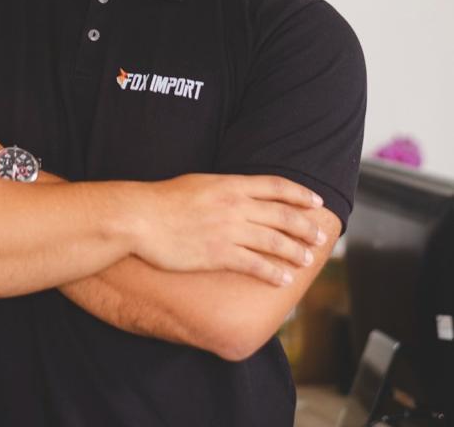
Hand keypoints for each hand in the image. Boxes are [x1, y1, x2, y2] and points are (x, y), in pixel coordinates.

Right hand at [133, 173, 327, 285]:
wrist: (141, 217)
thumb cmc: (165, 199)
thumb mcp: (200, 182)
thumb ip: (225, 187)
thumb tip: (241, 192)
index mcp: (231, 184)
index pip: (276, 186)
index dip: (300, 194)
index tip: (316, 202)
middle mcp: (235, 205)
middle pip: (282, 215)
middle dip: (305, 226)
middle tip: (320, 235)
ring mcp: (228, 230)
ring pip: (274, 241)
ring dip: (295, 251)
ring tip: (308, 259)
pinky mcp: (219, 254)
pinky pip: (255, 264)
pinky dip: (273, 273)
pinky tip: (284, 279)